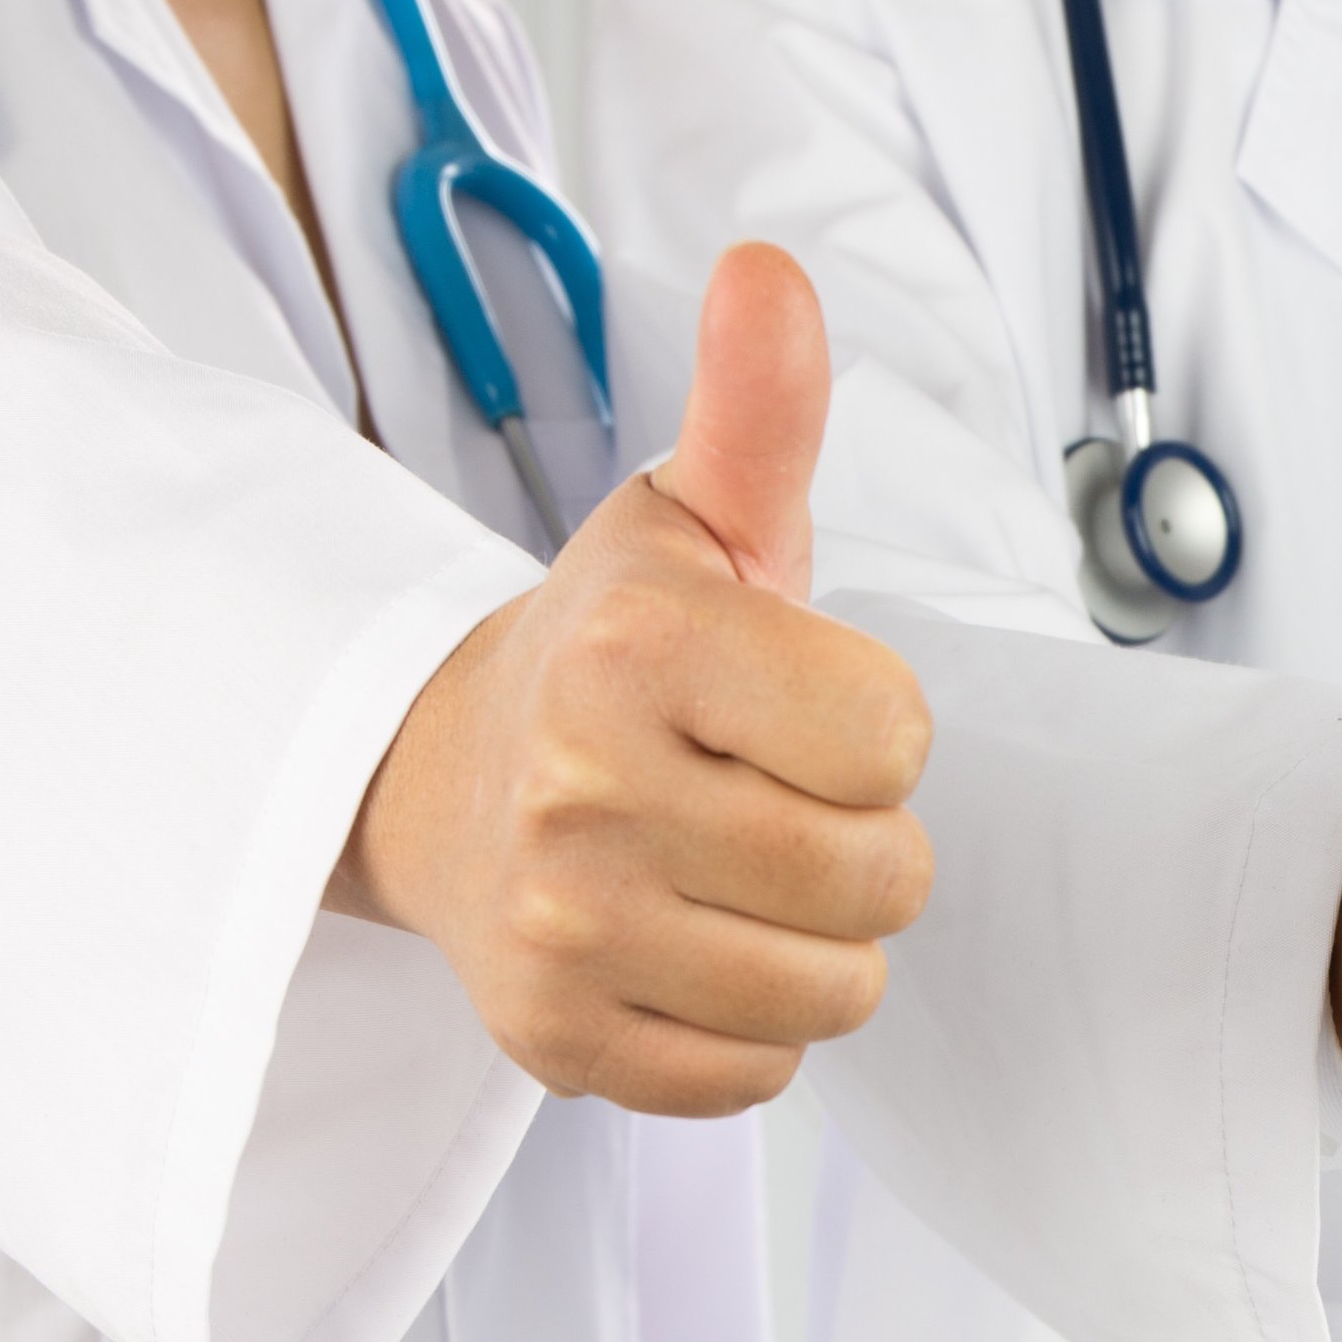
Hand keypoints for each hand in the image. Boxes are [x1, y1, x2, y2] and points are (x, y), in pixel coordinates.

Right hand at [331, 245, 933, 1113]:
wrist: (446, 782)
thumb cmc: (619, 652)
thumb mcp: (694, 520)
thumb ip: (758, 407)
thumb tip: (771, 268)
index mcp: (638, 650)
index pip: (896, 741)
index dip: (874, 729)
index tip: (792, 705)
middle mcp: (583, 793)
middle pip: (883, 880)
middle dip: (861, 844)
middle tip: (768, 800)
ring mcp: (563, 931)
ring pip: (837, 990)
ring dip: (818, 943)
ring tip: (732, 875)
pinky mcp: (559, 1043)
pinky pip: (763, 1073)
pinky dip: (750, 1025)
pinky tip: (686, 946)